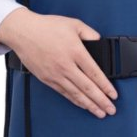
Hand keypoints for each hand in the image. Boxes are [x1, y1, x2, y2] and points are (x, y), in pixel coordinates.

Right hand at [0, 7, 118, 118]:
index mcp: (75, 51)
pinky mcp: (47, 79)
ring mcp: (55, 74)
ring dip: (89, 105)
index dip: (106, 86)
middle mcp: (66, 65)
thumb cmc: (46, 27)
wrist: (23, 32)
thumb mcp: (74, 24)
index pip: (95, 73)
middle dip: (101, 101)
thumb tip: (100, 42)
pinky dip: (75, 100)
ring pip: (76, 94)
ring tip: (100, 113)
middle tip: (111, 110)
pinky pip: (64, 93)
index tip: (113, 95)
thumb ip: (90, 34)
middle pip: (87, 88)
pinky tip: (83, 105)